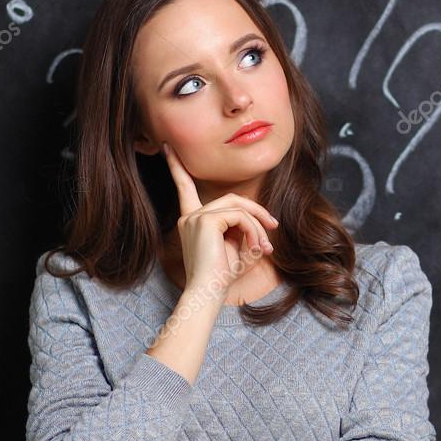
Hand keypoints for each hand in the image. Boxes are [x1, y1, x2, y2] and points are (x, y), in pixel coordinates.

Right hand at [161, 141, 279, 302]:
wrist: (208, 293)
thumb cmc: (221, 277)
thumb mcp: (236, 247)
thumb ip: (243, 227)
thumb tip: (262, 218)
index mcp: (192, 219)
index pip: (185, 188)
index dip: (177, 167)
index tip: (167, 147)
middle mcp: (190, 215)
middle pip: (232, 199)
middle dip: (256, 212)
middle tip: (273, 228)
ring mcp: (196, 217)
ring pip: (239, 208)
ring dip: (257, 226)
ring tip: (264, 248)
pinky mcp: (206, 221)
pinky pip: (240, 216)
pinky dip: (253, 230)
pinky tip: (255, 247)